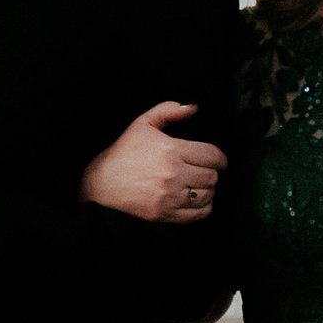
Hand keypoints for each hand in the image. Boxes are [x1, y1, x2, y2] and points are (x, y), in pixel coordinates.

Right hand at [80, 102, 226, 222]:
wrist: (101, 185)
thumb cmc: (123, 153)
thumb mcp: (143, 124)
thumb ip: (169, 111)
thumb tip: (193, 107)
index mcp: (171, 150)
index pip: (212, 155)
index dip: (220, 159)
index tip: (219, 161)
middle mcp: (173, 174)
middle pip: (212, 176)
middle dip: (212, 173)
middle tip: (204, 172)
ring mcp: (170, 197)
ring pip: (208, 195)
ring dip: (208, 190)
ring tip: (199, 185)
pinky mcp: (166, 214)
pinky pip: (199, 214)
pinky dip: (204, 207)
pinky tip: (196, 200)